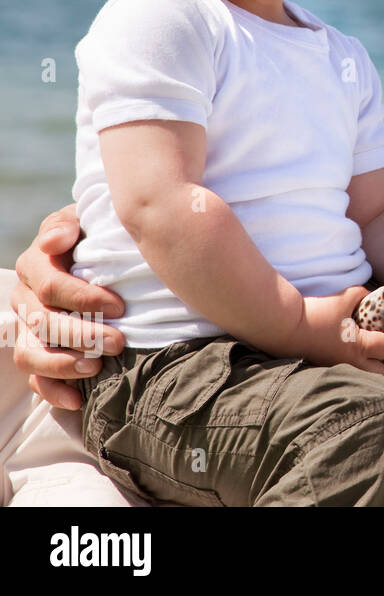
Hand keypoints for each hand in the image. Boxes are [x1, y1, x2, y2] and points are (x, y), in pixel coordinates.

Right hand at [11, 205, 125, 409]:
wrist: (106, 255)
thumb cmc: (98, 237)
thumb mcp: (86, 220)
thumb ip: (69, 225)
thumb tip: (52, 241)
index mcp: (36, 265)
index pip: (50, 285)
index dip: (83, 297)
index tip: (120, 305)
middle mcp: (25, 299)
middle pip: (42, 324)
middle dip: (81, 335)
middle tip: (118, 342)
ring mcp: (28, 330)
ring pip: (30, 354)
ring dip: (62, 365)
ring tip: (96, 369)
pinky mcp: (38, 352)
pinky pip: (35, 380)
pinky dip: (53, 392)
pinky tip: (78, 400)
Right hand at [295, 286, 383, 385]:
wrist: (287, 328)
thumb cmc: (318, 312)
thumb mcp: (347, 298)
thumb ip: (369, 297)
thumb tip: (382, 297)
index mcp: (359, 345)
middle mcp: (353, 363)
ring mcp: (344, 371)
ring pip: (375, 382)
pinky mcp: (335, 372)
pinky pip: (360, 379)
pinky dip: (371, 374)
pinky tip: (373, 365)